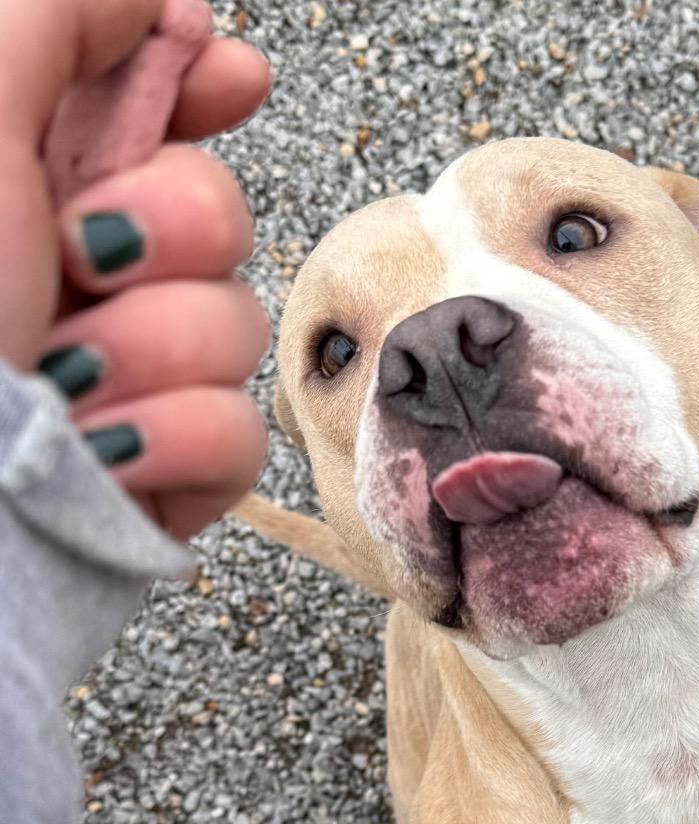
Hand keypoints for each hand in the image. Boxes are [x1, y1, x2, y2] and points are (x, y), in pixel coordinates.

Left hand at [0, 0, 270, 539]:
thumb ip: (49, 14)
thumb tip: (157, 1)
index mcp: (23, 191)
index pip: (144, 115)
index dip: (196, 86)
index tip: (230, 76)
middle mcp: (82, 277)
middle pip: (221, 214)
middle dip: (174, 227)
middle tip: (86, 255)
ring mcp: (134, 377)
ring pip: (238, 327)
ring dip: (157, 346)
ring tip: (69, 379)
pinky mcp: (172, 467)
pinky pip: (241, 432)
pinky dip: (175, 438)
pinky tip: (106, 450)